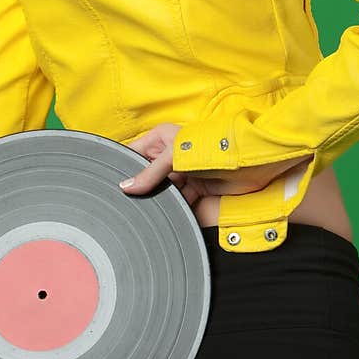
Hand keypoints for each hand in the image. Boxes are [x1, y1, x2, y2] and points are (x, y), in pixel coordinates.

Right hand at [120, 123, 312, 206]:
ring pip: (159, 194)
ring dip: (154, 203)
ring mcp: (181, 176)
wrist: (254, 167)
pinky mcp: (194, 193)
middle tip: (121, 205)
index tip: (105, 183)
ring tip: (140, 214)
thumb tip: (125, 187)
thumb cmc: (215, 149)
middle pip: (145, 177)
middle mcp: (169, 157)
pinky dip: (170, 212)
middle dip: (138, 190)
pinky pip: (175, 204)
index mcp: (162, 139)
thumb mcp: (176, 157)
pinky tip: (160, 219)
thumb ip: (151, 173)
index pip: (132, 153)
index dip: (121, 167)